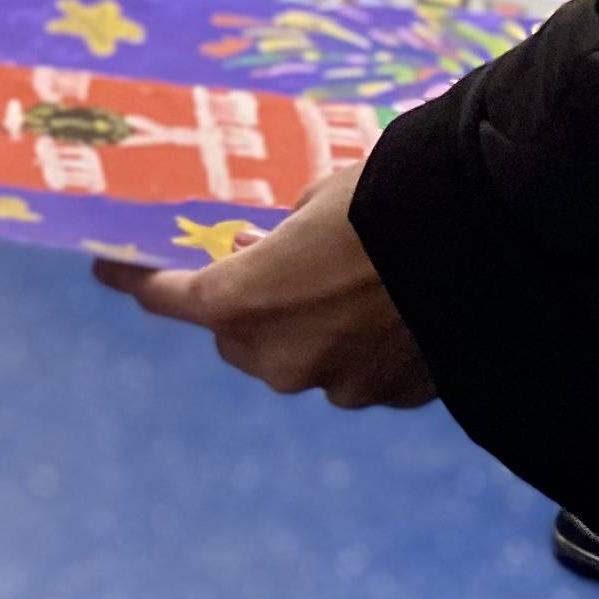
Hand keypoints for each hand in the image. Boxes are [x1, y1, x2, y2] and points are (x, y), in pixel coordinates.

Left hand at [91, 162, 434, 407]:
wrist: (487, 244)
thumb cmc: (387, 202)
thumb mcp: (314, 200)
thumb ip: (277, 236)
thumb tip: (271, 249)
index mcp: (238, 302)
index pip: (166, 296)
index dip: (137, 279)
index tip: (111, 268)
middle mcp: (276, 358)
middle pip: (232, 336)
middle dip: (240, 305)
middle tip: (264, 264)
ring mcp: (332, 386)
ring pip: (293, 359)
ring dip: (301, 329)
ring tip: (339, 283)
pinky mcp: (385, 398)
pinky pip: (351, 372)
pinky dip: (355, 347)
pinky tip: (386, 310)